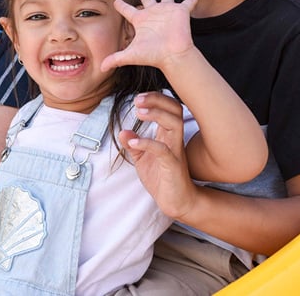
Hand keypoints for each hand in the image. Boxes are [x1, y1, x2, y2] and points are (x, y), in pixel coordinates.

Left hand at [101, 0, 199, 72]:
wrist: (172, 55)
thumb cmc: (153, 55)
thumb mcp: (131, 55)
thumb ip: (115, 59)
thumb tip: (101, 68)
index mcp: (140, 21)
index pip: (128, 11)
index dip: (121, 6)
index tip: (116, 1)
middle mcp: (153, 14)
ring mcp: (167, 12)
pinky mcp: (181, 12)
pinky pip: (189, 2)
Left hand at [120, 91, 199, 219]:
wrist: (177, 202)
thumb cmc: (162, 178)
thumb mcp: (143, 160)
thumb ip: (134, 144)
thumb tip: (122, 131)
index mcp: (168, 135)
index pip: (168, 107)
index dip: (155, 98)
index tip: (138, 98)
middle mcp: (175, 139)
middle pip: (175, 109)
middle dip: (157, 100)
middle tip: (138, 99)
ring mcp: (176, 152)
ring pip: (174, 123)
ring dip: (156, 114)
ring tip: (139, 112)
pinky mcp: (173, 166)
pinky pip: (163, 150)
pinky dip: (147, 143)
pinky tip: (132, 143)